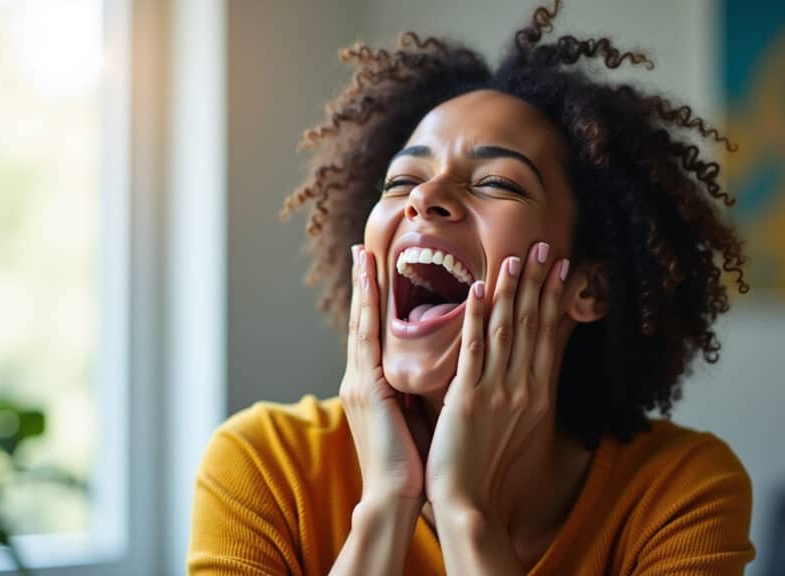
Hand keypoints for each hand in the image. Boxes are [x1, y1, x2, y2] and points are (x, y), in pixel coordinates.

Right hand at [340, 245, 427, 503]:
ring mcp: (361, 383)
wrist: (392, 499)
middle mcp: (360, 380)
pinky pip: (371, 340)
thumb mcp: (408, 421)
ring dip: (364, 287)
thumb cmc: (407, 466)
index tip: (373, 273)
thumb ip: (409, 394)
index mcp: (370, 388)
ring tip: (363, 256)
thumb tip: (425, 376)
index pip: (371, 336)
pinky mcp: (369, 390)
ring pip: (362, 324)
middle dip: (361, 285)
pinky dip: (373, 309)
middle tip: (361, 249)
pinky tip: (376, 285)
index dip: (372, 304)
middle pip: (360, 321)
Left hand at [425, 242, 568, 516]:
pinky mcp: (469, 398)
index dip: (554, 299)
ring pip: (507, 331)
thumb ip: (524, 398)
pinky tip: (478, 290)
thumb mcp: (521, 431)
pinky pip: (473, 350)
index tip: (560, 268)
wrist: (471, 504)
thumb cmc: (491, 472)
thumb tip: (530, 372)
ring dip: (512, 291)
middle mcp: (524, 389)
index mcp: (538, 395)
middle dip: (539, 283)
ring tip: (517, 258)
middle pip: (533, 325)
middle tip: (545, 246)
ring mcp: (497, 392)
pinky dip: (477, 318)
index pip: (550, 336)